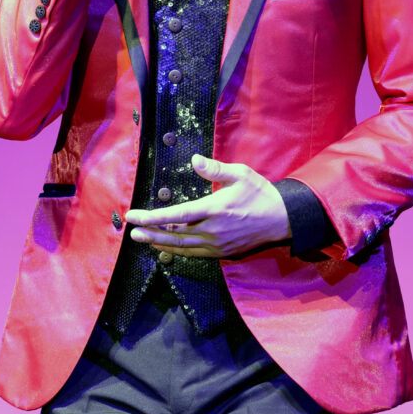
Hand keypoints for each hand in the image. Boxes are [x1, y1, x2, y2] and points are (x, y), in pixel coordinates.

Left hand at [125, 154, 290, 257]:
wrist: (281, 219)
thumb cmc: (259, 193)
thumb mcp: (240, 174)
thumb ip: (215, 169)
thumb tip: (194, 159)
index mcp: (214, 209)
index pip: (176, 216)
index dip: (152, 217)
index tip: (134, 216)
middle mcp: (212, 230)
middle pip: (174, 235)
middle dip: (150, 233)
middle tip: (131, 232)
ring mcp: (216, 244)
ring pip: (182, 247)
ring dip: (160, 243)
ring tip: (143, 239)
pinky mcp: (221, 252)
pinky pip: (193, 253)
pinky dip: (177, 250)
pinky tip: (166, 246)